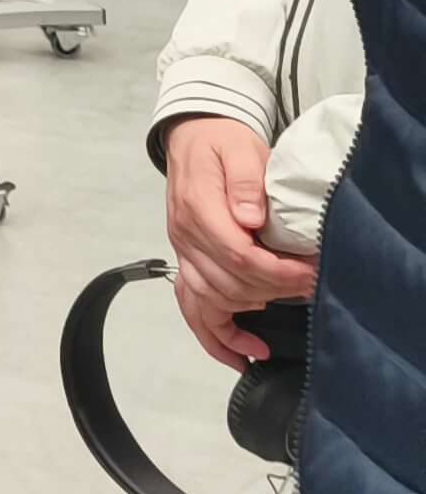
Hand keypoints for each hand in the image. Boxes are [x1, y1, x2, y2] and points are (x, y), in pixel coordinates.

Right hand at [164, 117, 317, 366]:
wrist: (195, 138)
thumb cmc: (223, 144)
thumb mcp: (240, 149)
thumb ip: (244, 180)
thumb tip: (250, 217)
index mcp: (198, 207)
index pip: (237, 254)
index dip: (277, 272)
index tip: (310, 273)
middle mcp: (184, 235)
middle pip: (228, 282)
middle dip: (274, 291)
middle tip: (311, 288)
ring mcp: (182, 251)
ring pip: (209, 300)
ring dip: (248, 314)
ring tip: (286, 309)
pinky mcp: (187, 261)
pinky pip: (192, 307)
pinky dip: (215, 336)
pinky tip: (243, 355)